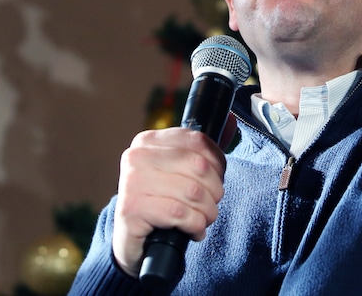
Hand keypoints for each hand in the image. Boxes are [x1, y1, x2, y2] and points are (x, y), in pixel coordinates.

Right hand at [112, 127, 226, 277]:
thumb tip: (230, 121)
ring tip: (202, 220)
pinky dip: (194, 225)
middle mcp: (137, 157)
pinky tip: (193, 231)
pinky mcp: (131, 209)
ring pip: (192, 192)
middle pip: (199, 166)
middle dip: (214, 191)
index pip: (198, 141)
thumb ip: (203, 149)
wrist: (133, 240)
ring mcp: (131, 182)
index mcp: (149, 141)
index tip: (216, 180)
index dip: (217, 164)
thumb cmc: (160, 202)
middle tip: (210, 205)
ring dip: (207, 212)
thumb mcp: (180, 172)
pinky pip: (178, 213)